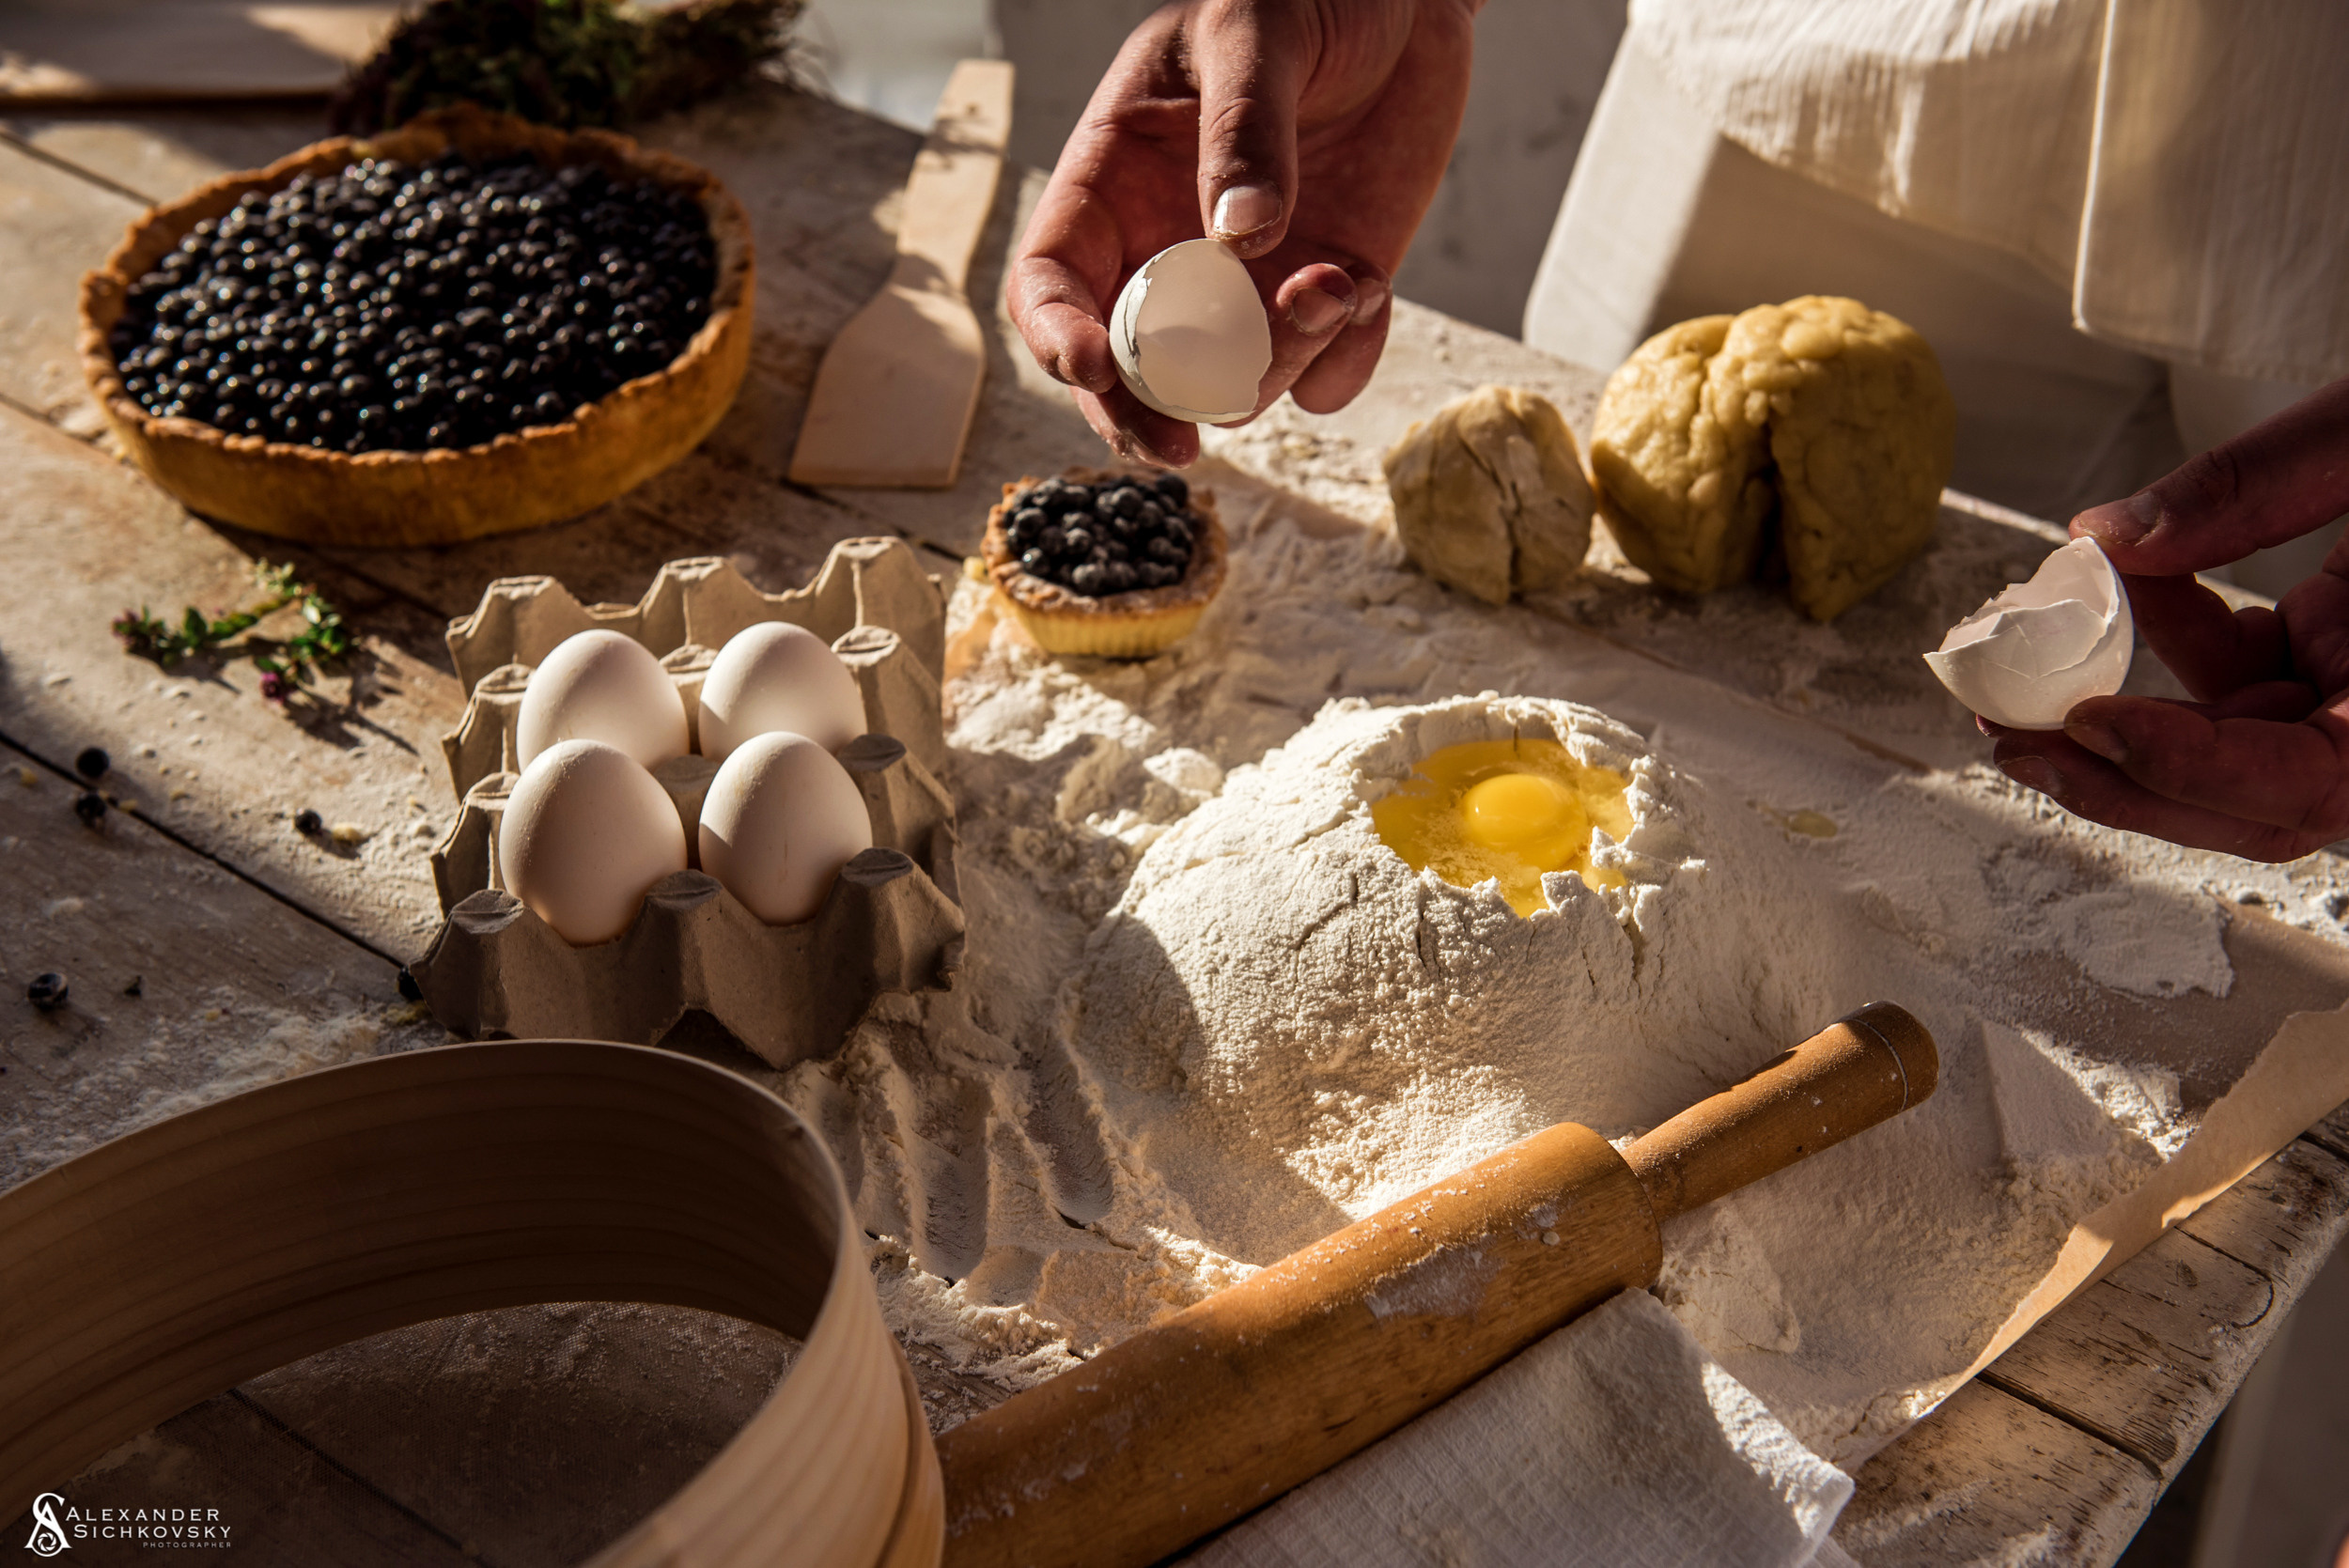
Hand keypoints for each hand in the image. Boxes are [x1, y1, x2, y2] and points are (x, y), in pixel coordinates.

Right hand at [1006, 0, 1478, 466]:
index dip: (1057, 337)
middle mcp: (1168, 254)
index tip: (1093, 365)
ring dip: (1279, 366)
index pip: (1050, 285)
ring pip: (1232, 386)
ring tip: (1336, 285)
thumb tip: (1239, 235)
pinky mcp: (1324, 298)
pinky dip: (1345, 358)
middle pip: (1125, 374)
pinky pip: (1322, 377)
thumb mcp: (1252, 32)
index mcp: (1112, 187)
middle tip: (1180, 447)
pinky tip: (1366, 285)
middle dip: (1144, 418)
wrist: (1405, 2)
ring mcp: (1248, 289)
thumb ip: (1242, 127)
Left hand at [1984, 376, 2348, 859]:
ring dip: (2126, 727)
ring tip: (2014, 697)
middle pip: (2258, 800)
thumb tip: (2107, 537)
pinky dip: (2174, 638)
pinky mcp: (2340, 644)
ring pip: (2237, 749)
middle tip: (2011, 742)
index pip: (2311, 786)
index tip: (2096, 723)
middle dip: (2126, 781)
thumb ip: (2251, 487)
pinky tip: (2123, 578)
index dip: (2197, 772)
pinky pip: (2245, 674)